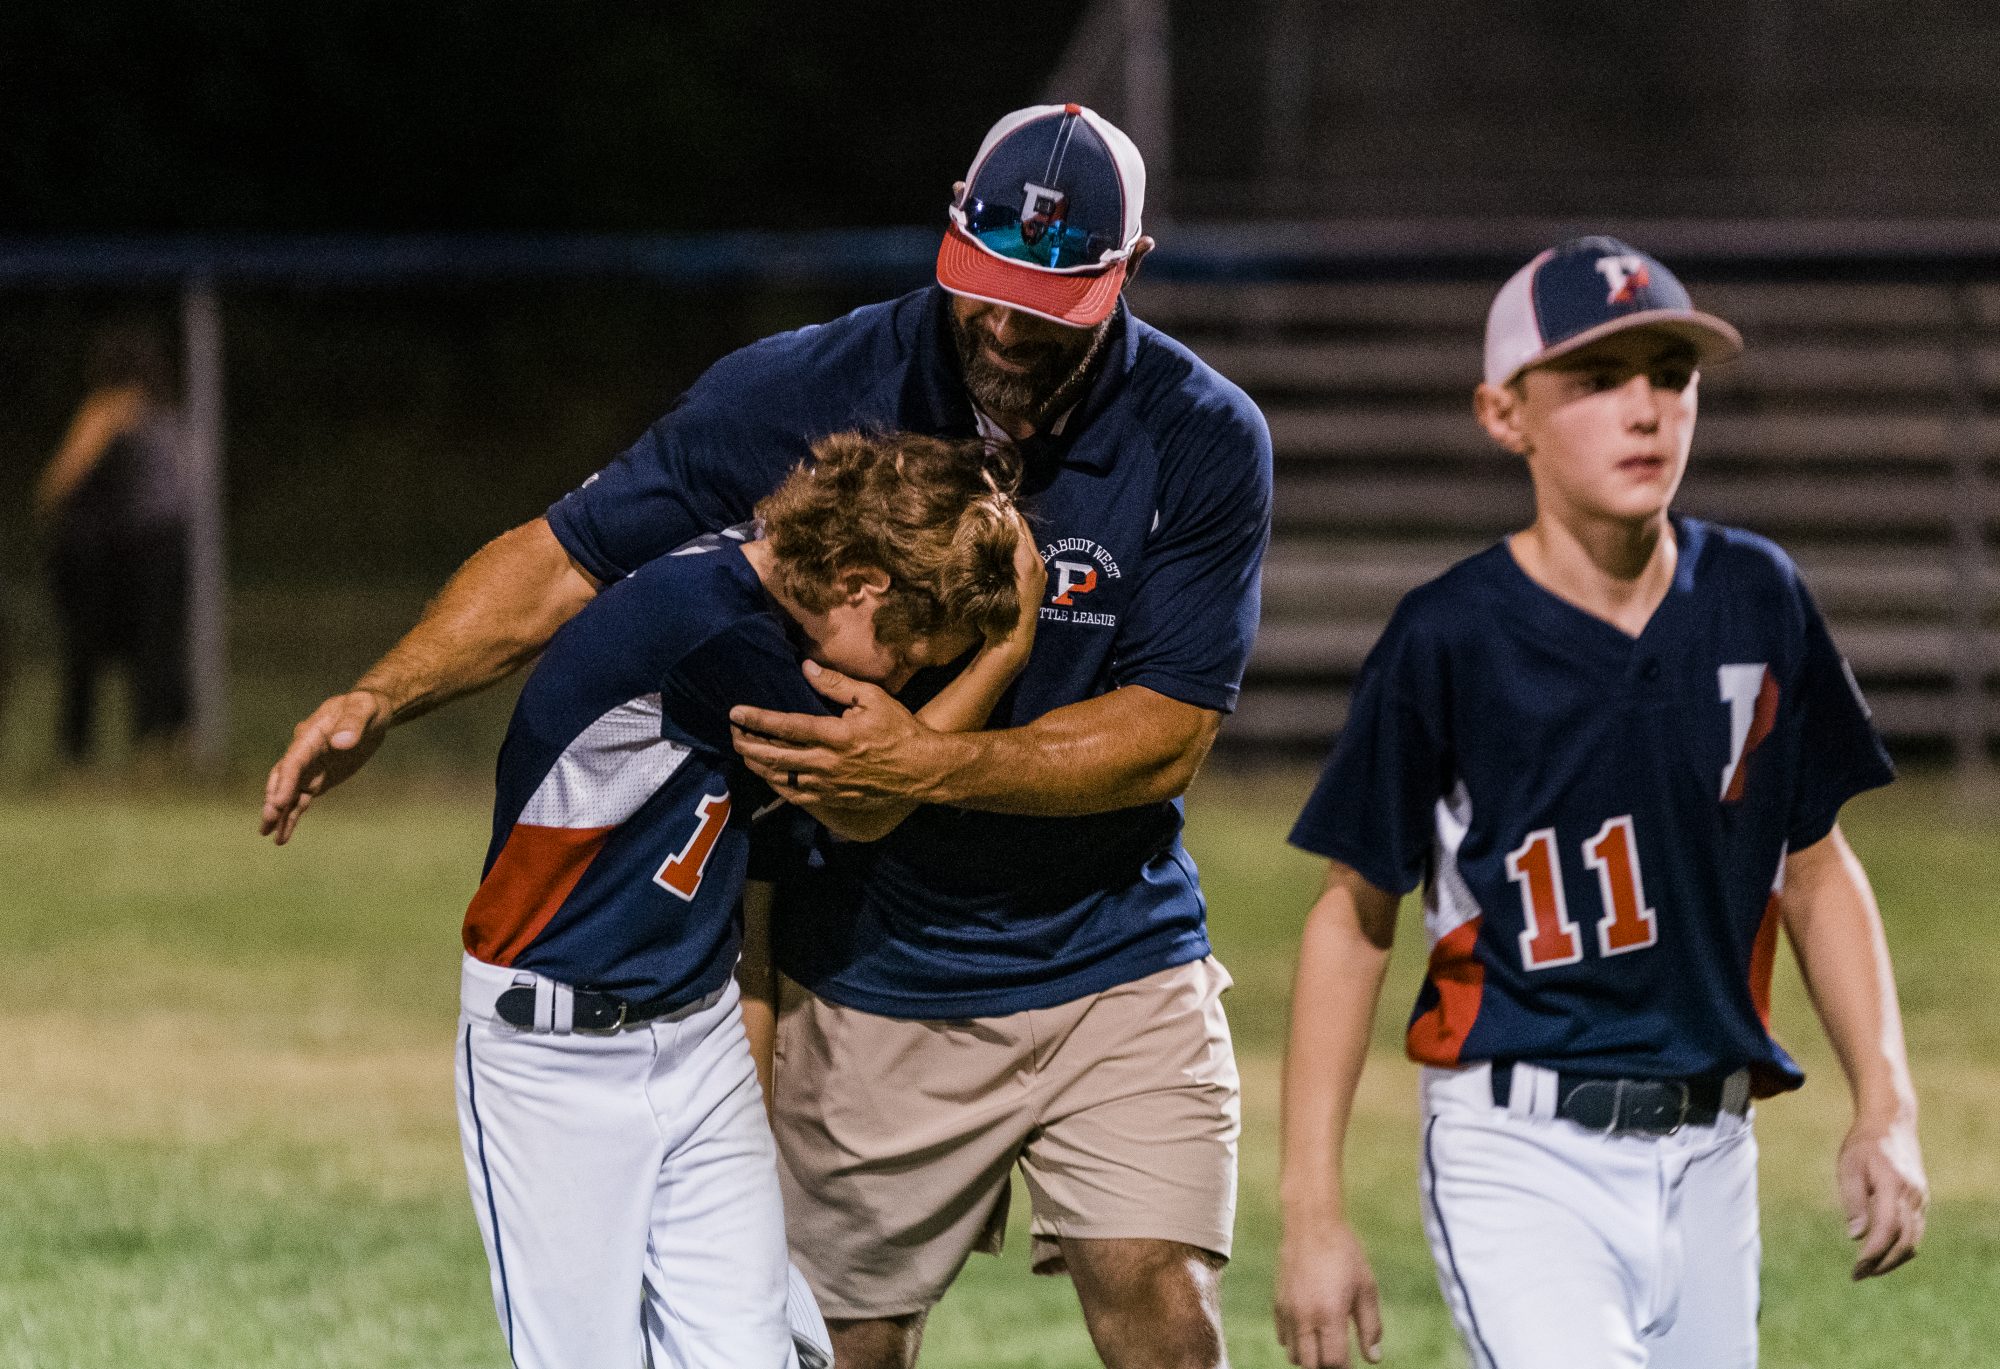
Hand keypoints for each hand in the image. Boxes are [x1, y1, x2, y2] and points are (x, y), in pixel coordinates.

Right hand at [259, 689, 393, 843]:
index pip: (293, 760)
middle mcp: (304, 753)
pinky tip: (283, 835)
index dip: (285, 781)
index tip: (279, 801)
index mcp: (310, 735)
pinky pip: (301, 799)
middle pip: (283, 778)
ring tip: (268, 834)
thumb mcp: (365, 707)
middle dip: (275, 798)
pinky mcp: (318, 779)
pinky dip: (292, 816)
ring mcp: (309, 768)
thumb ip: (353, 723)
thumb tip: (342, 743)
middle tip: (268, 820)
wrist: (370, 712)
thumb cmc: (367, 706)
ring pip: (289, 792)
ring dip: (279, 813)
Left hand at [730, 662, 951, 803]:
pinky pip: (797, 797)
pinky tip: (769, 777)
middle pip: (775, 757)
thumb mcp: (873, 698)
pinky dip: (778, 786)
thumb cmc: (899, 730)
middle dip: (748, 744)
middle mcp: (827, 763)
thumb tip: (807, 668)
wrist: (920, 770)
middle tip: (733, 733)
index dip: (758, 720)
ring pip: (781, 779)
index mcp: (836, 735)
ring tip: (744, 752)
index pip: (787, 726)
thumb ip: (837, 684)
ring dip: (758, 766)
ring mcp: (829, 785)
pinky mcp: (833, 800)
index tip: (736, 713)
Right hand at [995, 507, 1045, 653]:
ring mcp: (1040, 573)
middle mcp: (1037, 563)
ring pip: (1025, 543)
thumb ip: (992, 557)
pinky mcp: (1038, 581)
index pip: (1016, 526)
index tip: (991, 501)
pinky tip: (1002, 547)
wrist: (1014, 641)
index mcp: (1027, 560)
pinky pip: (1027, 555)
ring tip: (994, 523)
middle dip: (1008, 520)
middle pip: (1023, 532)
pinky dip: (1016, 547)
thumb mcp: (991, 583)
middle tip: (991, 508)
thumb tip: (985, 533)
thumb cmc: (999, 614)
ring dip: (1012, 533)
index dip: (1004, 513)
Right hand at [1274, 1220, 1382, 1366]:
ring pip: (1293, 1355)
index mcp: (1329, 1314)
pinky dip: (1295, 1342)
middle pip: (1310, 1365)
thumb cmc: (1344, 1254)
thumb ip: (1370, 1327)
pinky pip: (1282, 1337)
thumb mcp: (1366, 1289)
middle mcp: (1304, 1317)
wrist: (1311, 1224)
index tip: (1353, 1363)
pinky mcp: (1277, 1303)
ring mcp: (1288, 1311)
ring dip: (1310, 1357)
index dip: (1345, 1367)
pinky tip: (1310, 1330)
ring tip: (1325, 1344)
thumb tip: (1374, 1358)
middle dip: (1326, 1365)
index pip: (1333, 1362)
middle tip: (1339, 1355)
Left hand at [1837, 1112, 1927, 1277]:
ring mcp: (1920, 1199)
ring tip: (1868, 1269)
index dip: (1873, 1253)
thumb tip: (1856, 1236)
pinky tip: (1883, 1253)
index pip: (1887, 1230)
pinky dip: (1901, 1247)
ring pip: (1914, 1240)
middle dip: (1882, 1264)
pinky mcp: (1921, 1200)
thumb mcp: (1849, 1166)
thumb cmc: (1863, 1144)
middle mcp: (1912, 1196)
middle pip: (1904, 1242)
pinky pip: (1916, 1231)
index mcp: (1893, 1187)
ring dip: (1893, 1259)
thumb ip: (1853, 1201)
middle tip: (1859, 1276)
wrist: (1892, 1124)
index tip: (1856, 1269)